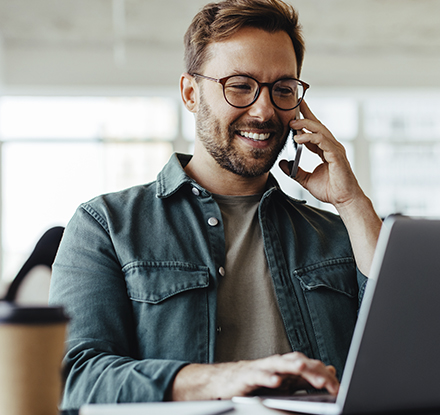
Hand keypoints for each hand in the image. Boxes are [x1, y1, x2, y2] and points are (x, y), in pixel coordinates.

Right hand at [170, 352, 339, 400]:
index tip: (337, 388)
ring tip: (303, 369)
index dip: (324, 376)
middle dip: (312, 371)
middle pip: (297, 362)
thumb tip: (329, 370)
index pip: (310, 368)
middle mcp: (276, 364)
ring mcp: (262, 368)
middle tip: (327, 382)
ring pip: (279, 364)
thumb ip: (306, 377)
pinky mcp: (247, 376)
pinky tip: (275, 382)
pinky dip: (267, 378)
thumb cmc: (255, 381)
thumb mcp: (284, 382)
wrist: (225, 381)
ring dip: (291, 366)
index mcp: (287, 367)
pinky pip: (258, 376)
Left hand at [279, 100, 382, 274]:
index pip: (314, 130)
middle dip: (306, 114)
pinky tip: (299, 138)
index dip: (305, 119)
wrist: (343, 200)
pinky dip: (310, 137)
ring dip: (305, 125)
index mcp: (325, 149)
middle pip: (318, 125)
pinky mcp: (336, 155)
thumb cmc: (330, 190)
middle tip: (293, 106)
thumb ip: (294, 171)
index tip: (294, 109)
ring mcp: (335, 149)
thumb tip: (282, 164)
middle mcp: (331, 146)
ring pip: (320, 130)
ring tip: (292, 123)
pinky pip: (323, 141)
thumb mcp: (305, 179)